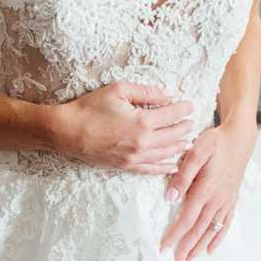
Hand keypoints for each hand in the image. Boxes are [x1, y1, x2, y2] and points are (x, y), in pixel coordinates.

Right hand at [52, 83, 192, 173]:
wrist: (68, 132)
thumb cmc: (90, 107)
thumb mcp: (119, 90)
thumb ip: (147, 92)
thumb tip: (168, 94)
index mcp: (143, 121)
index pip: (172, 114)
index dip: (184, 108)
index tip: (191, 104)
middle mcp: (144, 142)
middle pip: (174, 135)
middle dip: (185, 127)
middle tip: (192, 122)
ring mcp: (136, 157)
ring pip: (166, 153)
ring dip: (180, 146)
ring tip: (188, 141)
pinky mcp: (127, 166)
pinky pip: (152, 169)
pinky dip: (165, 167)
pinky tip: (174, 165)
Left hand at [159, 121, 254, 260]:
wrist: (240, 139)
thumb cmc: (216, 142)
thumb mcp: (196, 152)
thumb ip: (183, 176)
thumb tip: (170, 198)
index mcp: (206, 189)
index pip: (187, 218)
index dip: (175, 234)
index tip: (164, 246)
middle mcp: (217, 199)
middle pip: (199, 228)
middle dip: (186, 246)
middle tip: (175, 260)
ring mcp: (226, 200)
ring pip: (212, 229)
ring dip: (200, 245)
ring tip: (190, 259)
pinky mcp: (232, 199)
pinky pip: (226, 223)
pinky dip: (218, 237)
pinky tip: (211, 248)